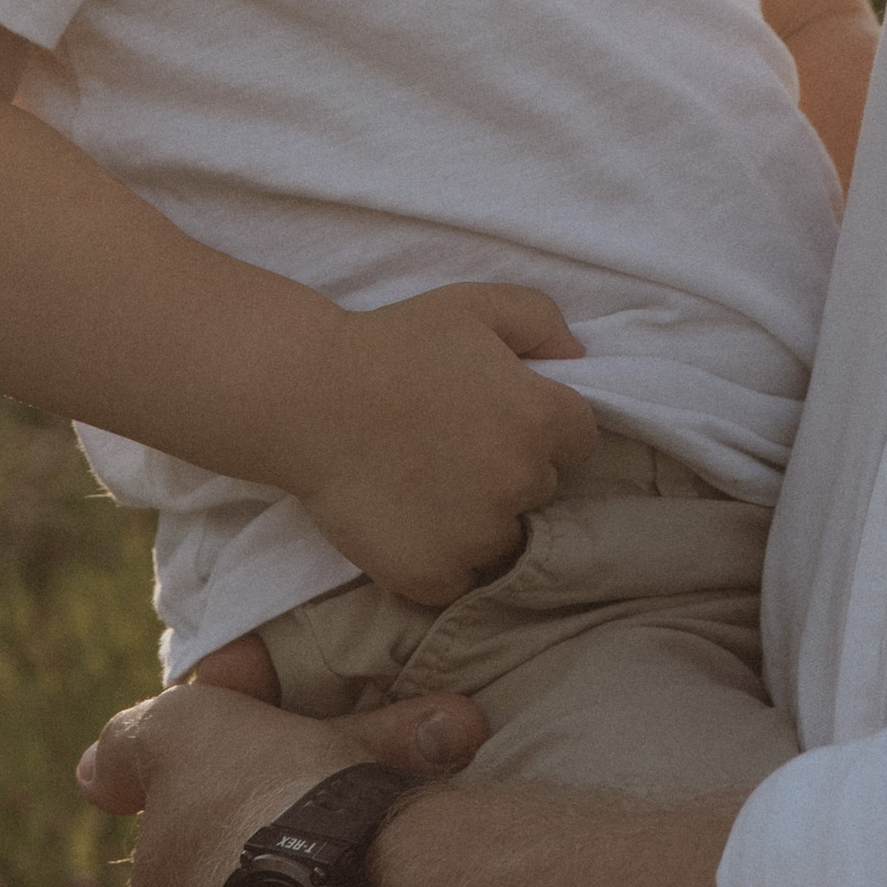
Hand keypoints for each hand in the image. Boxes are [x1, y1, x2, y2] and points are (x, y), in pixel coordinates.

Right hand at [281, 282, 602, 605]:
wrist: (308, 396)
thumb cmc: (392, 343)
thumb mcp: (476, 305)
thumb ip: (542, 321)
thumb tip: (577, 358)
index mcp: (540, 419)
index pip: (579, 441)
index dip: (542, 428)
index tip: (502, 421)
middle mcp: (520, 483)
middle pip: (542, 491)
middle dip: (510, 473)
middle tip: (455, 450)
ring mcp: (477, 537)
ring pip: (503, 540)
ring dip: (479, 522)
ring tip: (429, 490)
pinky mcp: (432, 577)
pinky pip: (460, 581)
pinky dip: (441, 560)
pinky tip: (410, 523)